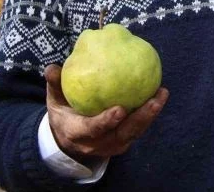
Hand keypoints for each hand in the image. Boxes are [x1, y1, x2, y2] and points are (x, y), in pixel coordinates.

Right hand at [44, 64, 168, 162]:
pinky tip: (159, 94)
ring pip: (134, 132)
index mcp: (77, 133)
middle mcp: (97, 144)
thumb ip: (54, 85)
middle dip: (140, 119)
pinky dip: (149, 114)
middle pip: (122, 134)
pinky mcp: (123, 142)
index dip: (106, 121)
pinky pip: (138, 128)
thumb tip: (52, 67)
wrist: (68, 140)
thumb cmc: (63, 114)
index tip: (120, 109)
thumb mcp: (54, 101)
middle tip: (154, 100)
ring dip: (150, 115)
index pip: (93, 129)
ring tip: (162, 93)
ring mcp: (112, 145)